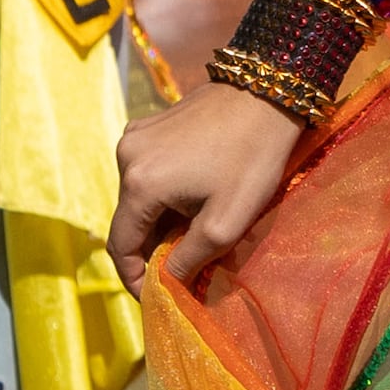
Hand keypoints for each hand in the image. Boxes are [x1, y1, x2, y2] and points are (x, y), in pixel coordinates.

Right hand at [109, 84, 307, 287]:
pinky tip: (194, 200)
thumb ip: (188, 260)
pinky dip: (164, 195)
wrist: (269, 92)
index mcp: (139, 183)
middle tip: (182, 268)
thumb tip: (166, 282)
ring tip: (193, 234)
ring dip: (160, 220)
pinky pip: (148, 173)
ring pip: (139, 196)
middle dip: (152, 248)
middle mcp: (126, 156)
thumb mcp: (226, 223)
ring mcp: (137, 136)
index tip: (152, 297)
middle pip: (129, 220)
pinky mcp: (152, 125)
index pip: (120, 246)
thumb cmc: (252, 158)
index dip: (132, 278)